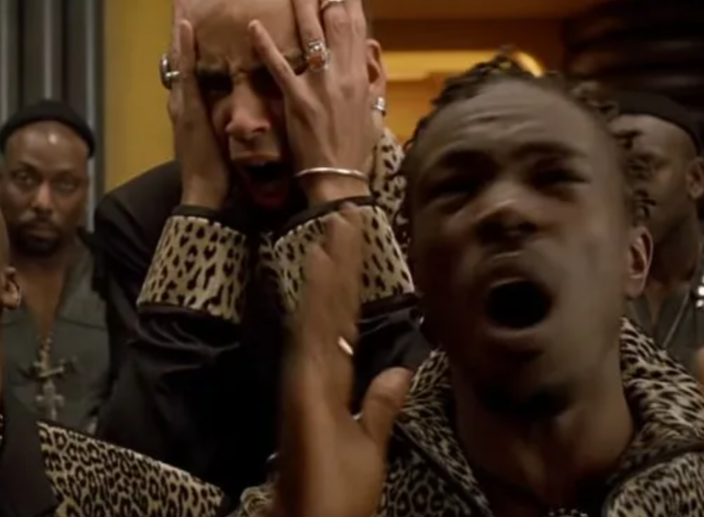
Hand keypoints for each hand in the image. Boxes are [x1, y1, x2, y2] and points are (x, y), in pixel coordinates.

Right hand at [168, 0, 228, 208]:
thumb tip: (242, 104)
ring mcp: (182, 102)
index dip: (190, 36)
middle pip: (180, 52)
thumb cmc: (218, 173)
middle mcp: (183, 98)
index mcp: (193, 104)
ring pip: (179, 55)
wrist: (203, 195)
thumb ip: (228, 118)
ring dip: (177, 24)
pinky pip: (185, 74)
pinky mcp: (186, 110)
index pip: (192, 62)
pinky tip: (184, 27)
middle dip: (179, 21)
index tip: (191, 12)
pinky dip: (182, 50)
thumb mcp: (224, 138)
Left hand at [250, 0, 375, 205]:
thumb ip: (374, 76)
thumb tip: (374, 46)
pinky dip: (267, 45)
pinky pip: (279, 67)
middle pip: (335, 22)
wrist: (339, 180)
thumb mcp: (374, 110)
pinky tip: (254, 25)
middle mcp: (342, 75)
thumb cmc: (355, 148)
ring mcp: (319, 86)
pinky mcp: (297, 101)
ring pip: (310, 35)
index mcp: (360, 76)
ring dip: (301, 4)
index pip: (358, 27)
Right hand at [274, 208, 411, 516]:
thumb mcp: (370, 443)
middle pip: (330, 306)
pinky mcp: (306, 384)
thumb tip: (398, 371)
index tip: (355, 243)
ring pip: (321, 310)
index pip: (343, 320)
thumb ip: (380, 405)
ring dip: (330, 268)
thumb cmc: (337, 493)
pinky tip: (322, 265)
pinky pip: (315, 331)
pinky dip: (318, 297)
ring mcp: (308, 374)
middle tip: (346, 213)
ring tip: (338, 225)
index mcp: (331, 380)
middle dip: (339, 262)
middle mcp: (315, 370)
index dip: (349, 282)